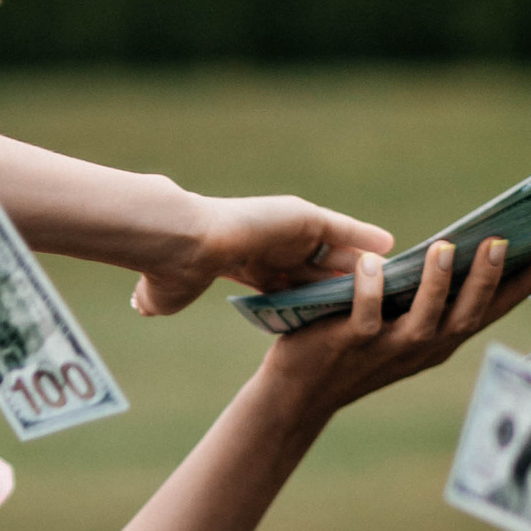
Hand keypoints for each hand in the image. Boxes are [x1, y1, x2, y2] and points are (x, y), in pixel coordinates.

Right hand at [134, 192, 394, 317]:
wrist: (176, 246)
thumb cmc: (169, 272)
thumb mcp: (167, 292)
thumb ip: (161, 298)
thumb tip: (139, 305)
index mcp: (249, 267)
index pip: (288, 286)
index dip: (310, 298)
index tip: (328, 312)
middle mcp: (273, 246)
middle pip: (319, 269)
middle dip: (346, 282)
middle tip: (376, 297)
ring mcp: (289, 230)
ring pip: (336, 251)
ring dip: (364, 262)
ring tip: (392, 274)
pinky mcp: (301, 218)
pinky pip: (343, 231)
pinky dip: (365, 238)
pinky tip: (391, 247)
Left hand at [259, 233, 530, 424]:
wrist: (301, 392)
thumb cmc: (353, 349)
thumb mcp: (400, 325)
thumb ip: (427, 298)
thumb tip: (458, 250)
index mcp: (440, 340)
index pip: (489, 311)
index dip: (522, 287)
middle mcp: (421, 347)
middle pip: (465, 316)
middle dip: (487, 280)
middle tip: (502, 242)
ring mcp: (387, 348)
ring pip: (423, 319)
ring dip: (437, 285)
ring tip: (446, 248)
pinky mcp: (350, 344)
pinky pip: (364, 315)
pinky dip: (369, 289)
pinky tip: (373, 263)